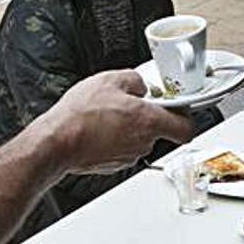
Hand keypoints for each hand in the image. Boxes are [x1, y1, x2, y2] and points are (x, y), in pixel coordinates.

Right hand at [36, 69, 194, 172]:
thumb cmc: (81, 115)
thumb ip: (135, 80)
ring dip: (129, 127)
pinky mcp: (113, 164)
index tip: (179, 109)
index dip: (186, 118)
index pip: (187, 129)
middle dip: (148, 117)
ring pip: (138, 139)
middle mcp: (143, 142)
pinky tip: (98, 127)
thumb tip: (140, 86)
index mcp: (150, 122)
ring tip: (107, 114)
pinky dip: (114, 139)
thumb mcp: (110, 80)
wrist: (56, 142)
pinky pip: (121, 148)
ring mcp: (128, 156)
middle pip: (159, 130)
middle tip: (131, 104)